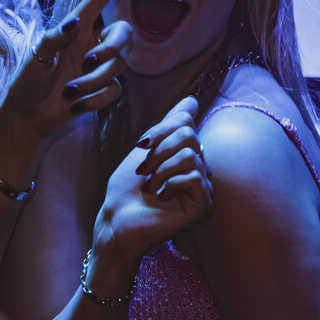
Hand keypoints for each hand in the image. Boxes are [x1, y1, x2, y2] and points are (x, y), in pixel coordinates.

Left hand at [0, 0, 144, 183]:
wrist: (28, 117)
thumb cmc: (27, 82)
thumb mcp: (35, 58)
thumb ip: (54, 38)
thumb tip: (74, 22)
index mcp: (75, 30)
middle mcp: (90, 45)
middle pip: (122, 34)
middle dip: (111, 48)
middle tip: (89, 62)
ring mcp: (98, 68)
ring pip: (118, 66)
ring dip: (95, 81)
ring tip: (70, 92)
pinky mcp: (102, 90)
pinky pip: (115, 90)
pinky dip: (96, 99)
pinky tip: (77, 105)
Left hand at [87, 96, 212, 295]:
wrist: (116, 220)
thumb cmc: (126, 189)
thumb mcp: (145, 148)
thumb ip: (169, 124)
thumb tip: (192, 100)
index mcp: (186, 154)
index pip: (186, 123)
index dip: (161, 129)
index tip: (141, 145)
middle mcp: (198, 168)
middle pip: (189, 135)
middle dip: (159, 149)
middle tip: (142, 169)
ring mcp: (202, 187)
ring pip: (190, 156)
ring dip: (161, 168)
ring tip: (149, 186)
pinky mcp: (203, 204)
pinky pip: (194, 176)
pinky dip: (171, 183)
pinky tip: (162, 197)